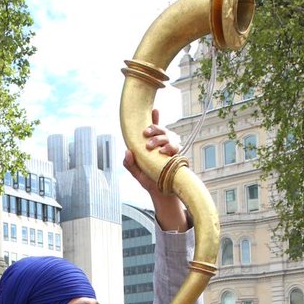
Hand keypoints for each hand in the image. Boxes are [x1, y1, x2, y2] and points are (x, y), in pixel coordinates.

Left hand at [122, 109, 188, 231]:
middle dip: (154, 128)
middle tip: (145, 133)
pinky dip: (168, 147)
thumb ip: (129, 164)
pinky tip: (162, 152)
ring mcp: (170, 150)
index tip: (154, 109)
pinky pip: (174, 148)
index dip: (154, 118)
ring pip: (168, 136)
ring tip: (150, 146)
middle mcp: (162, 145)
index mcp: (151, 146)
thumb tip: (127, 151)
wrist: (162, 194)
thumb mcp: (136, 172)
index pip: (153, 130)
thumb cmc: (149, 181)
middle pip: (161, 130)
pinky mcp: (176, 157)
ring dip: (159, 138)